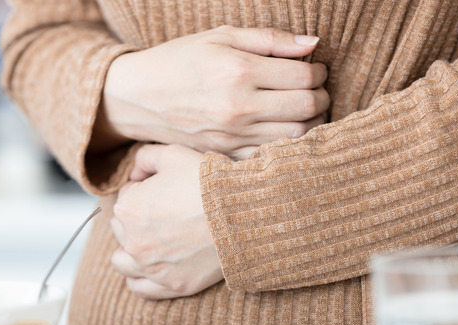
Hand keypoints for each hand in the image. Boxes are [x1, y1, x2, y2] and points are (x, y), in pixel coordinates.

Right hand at [95, 26, 329, 159]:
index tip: (316, 69)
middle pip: (306, 108)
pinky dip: (286, 144)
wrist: (136, 97)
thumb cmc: (179, 60)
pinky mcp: (224, 154)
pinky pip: (270, 155)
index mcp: (238, 71)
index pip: (303, 76)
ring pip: (295, 136)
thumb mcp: (221, 36)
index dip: (319, 72)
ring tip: (304, 111)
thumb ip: (269, 39)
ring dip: (310, 123)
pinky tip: (283, 130)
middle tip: (317, 90)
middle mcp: (237, 106)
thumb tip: (313, 44)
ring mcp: (231, 135)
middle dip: (321, 97)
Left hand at [110, 145, 222, 298]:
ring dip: (131, 251)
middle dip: (137, 219)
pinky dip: (140, 279)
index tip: (163, 190)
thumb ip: (144, 158)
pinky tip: (151, 268)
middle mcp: (133, 241)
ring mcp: (152, 267)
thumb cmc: (208, 183)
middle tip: (164, 213)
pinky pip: (141, 289)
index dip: (143, 190)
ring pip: (123, 262)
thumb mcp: (173, 155)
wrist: (243, 214)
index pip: (125, 197)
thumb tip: (135, 172)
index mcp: (128, 208)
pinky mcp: (173, 284)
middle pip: (122, 228)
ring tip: (151, 242)